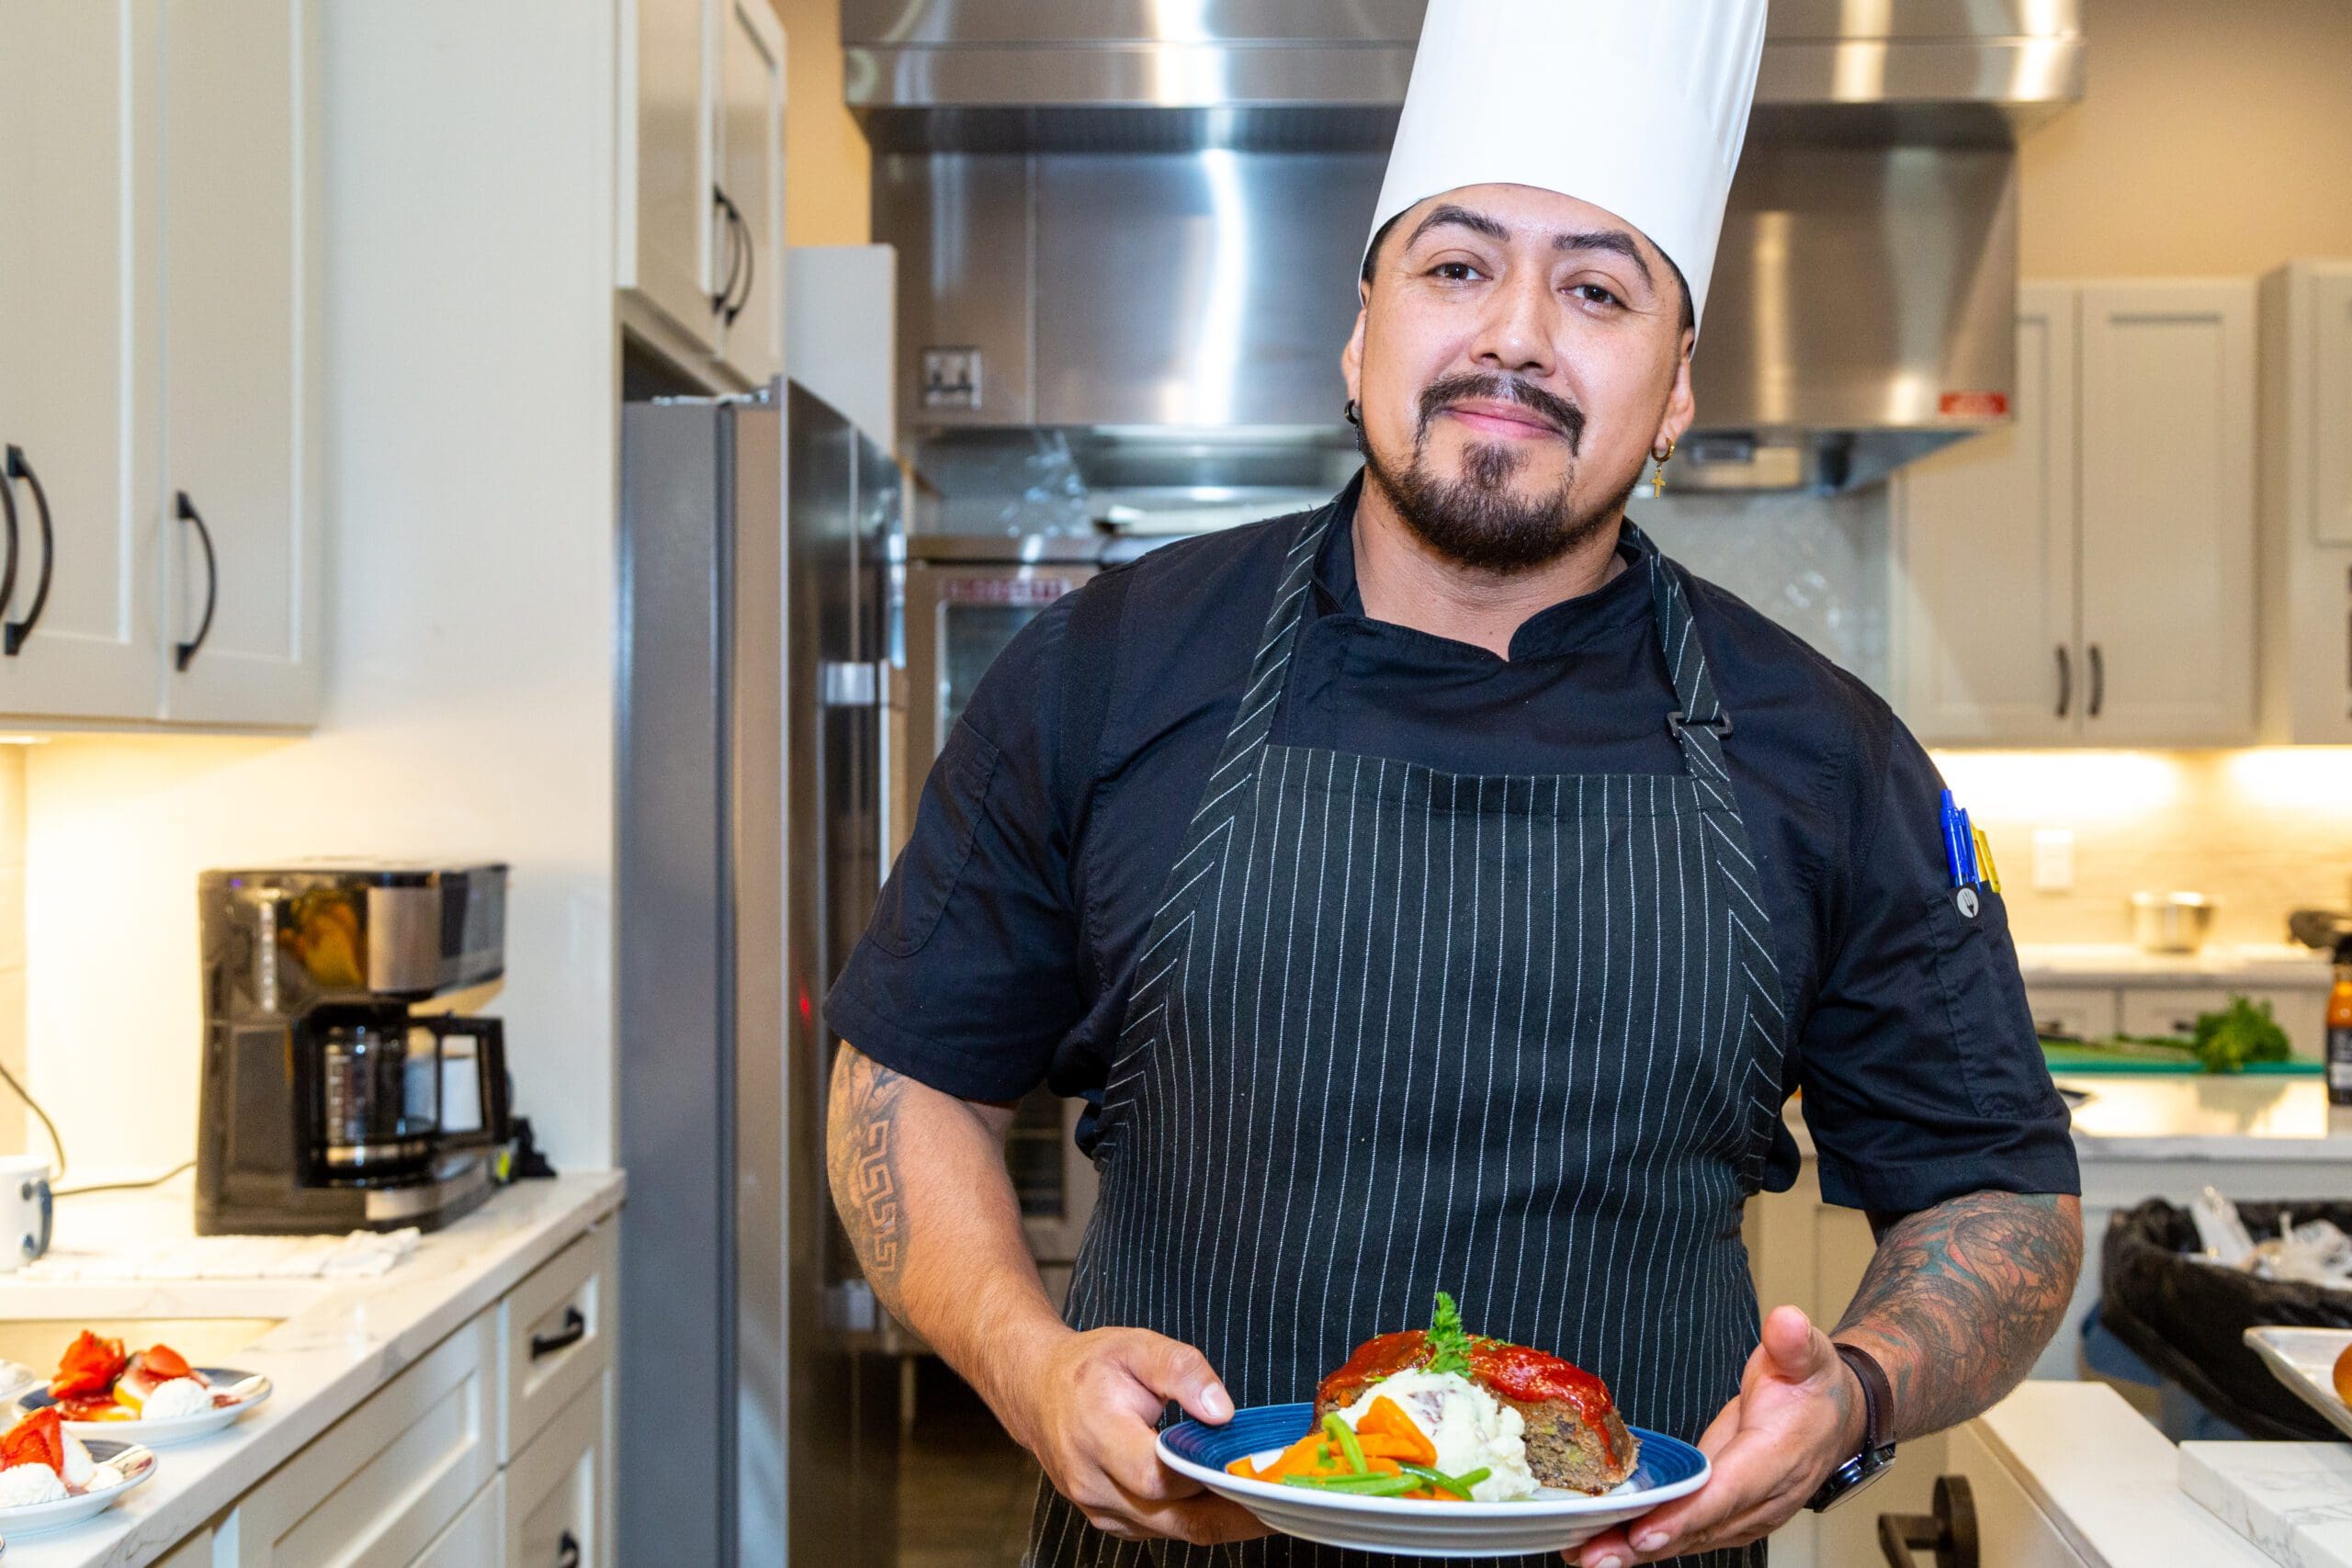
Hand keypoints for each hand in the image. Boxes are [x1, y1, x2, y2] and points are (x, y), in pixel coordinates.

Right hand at [1000, 1325, 1268, 1546]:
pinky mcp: (1112, 1521)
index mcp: (1097, 1435)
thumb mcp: (1136, 1346)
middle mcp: (1094, 1484)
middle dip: (1232, 1512)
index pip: (1158, 1475)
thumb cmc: (1090, 1368)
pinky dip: (1197, 1519)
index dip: (1207, 1474)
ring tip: (1265, 1502)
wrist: (1037, 1392)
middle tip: (1281, 1501)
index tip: (1256, 1466)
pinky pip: (1163, 1530)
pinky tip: (1227, 1500)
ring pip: (1173, 1532)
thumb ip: (1183, 1371)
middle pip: (1174, 1518)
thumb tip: (1223, 1411)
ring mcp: (1101, 1510)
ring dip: (1220, 1520)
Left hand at [1568, 1306, 1864, 1566]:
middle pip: (1698, 1526)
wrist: (1832, 1418)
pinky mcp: (1727, 1516)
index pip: (1729, 1492)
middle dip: (1643, 1543)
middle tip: (1591, 1555)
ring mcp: (1746, 1514)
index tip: (1646, 1531)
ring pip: (1688, 1537)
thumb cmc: (1811, 1389)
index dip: (1686, 1514)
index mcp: (1778, 1457)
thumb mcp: (1806, 1355)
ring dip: (1635, 1551)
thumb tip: (1784, 1323)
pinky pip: (1685, 1532)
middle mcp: (1762, 1498)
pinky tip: (1605, 1546)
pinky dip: (1645, 1543)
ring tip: (1584, 1556)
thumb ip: (1792, 1343)